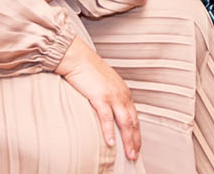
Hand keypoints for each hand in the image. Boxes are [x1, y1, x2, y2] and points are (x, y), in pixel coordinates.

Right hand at [57, 38, 140, 161]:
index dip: (136, 133)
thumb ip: (109, 97)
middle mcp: (121, 94)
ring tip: (129, 154)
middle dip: (135, 141)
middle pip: (133, 122)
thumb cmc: (87, 70)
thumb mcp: (103, 84)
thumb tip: (108, 110)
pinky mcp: (99, 96)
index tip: (136, 145)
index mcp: (123, 92)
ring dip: (128, 140)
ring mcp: (112, 95)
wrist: (77, 58)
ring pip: (124, 122)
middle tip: (135, 156)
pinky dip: (109, 131)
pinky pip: (106, 117)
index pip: (134, 116)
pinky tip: (111, 142)